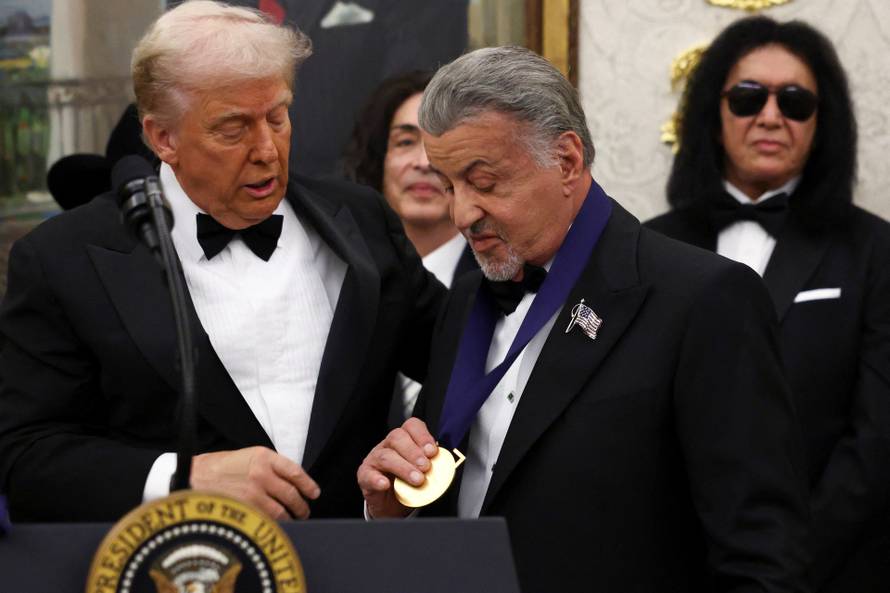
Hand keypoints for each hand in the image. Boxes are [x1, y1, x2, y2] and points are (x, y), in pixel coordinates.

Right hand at [191, 447, 319, 519]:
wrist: (192, 476)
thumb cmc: (218, 467)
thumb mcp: (247, 456)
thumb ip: (269, 466)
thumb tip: (290, 482)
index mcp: (263, 457)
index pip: (295, 472)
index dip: (308, 485)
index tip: (314, 493)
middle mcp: (261, 474)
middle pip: (292, 493)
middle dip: (301, 505)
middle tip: (304, 511)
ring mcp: (253, 493)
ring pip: (282, 510)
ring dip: (292, 517)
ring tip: (294, 520)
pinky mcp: (244, 509)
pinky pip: (267, 520)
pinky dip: (275, 524)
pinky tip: (277, 525)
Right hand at [357, 417, 438, 517]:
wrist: (391, 504)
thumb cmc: (408, 483)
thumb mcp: (422, 471)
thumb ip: (432, 464)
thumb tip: (445, 464)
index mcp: (404, 440)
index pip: (411, 426)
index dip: (422, 436)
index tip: (432, 451)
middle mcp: (388, 445)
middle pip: (397, 437)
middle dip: (414, 452)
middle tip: (426, 467)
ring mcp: (374, 459)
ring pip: (386, 456)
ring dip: (403, 468)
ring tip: (417, 480)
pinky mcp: (365, 475)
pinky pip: (369, 475)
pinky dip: (377, 480)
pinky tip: (386, 485)